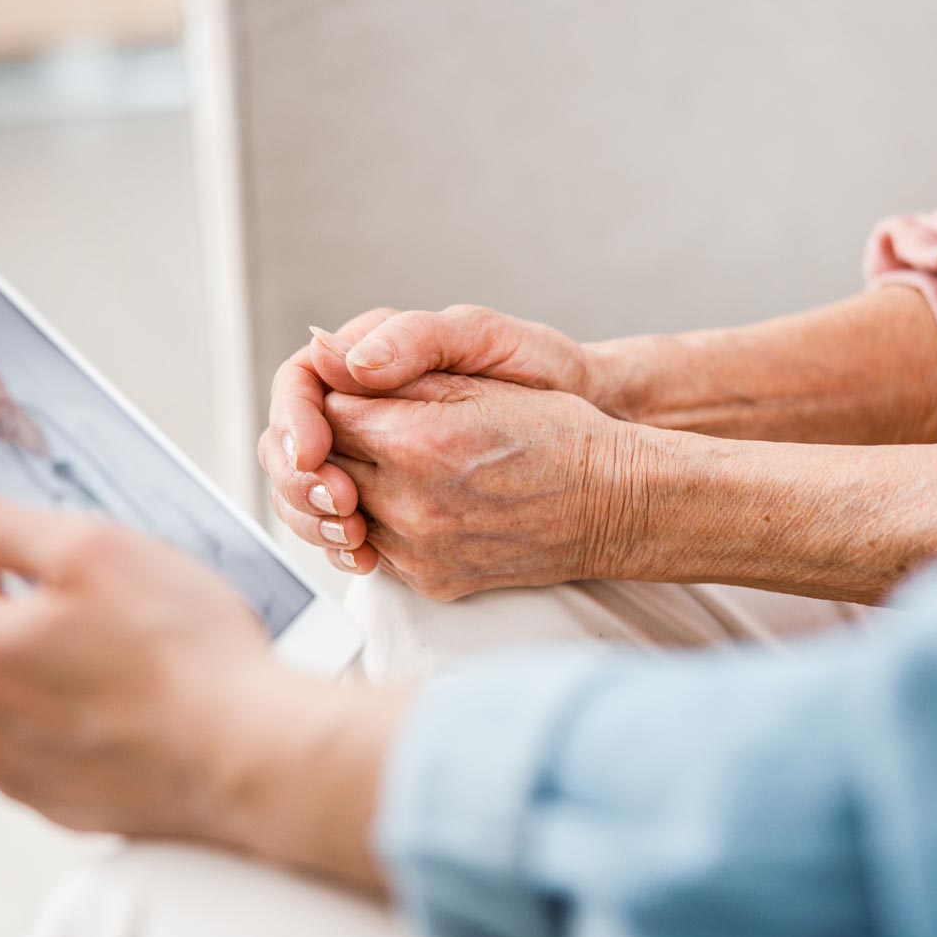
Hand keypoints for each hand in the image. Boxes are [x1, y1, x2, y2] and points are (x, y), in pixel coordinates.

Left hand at [0, 493, 403, 889]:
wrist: (254, 759)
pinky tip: (147, 705)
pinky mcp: (60, 803)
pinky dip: (92, 718)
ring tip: (143, 658)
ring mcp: (14, 770)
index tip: (56, 545)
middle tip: (122, 601)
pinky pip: (59, 739)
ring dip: (65, 665)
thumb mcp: (90, 549)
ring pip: (23, 687)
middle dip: (40, 606)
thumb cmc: (185, 656)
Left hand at [260, 305, 593, 571]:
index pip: (328, 414)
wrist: (613, 504)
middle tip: (370, 425)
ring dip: (352, 486)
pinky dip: (380, 523)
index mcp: (415, 444)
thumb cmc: (557, 434)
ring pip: (341, 515)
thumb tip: (323, 354)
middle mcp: (409, 506)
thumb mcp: (480, 382)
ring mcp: (418, 552)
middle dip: (335, 442)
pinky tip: (411, 500)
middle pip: (324, 468)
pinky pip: (376, 550)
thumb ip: (396, 372)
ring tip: (391, 462)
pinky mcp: (430, 581)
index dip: (339, 396)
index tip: (362, 391)